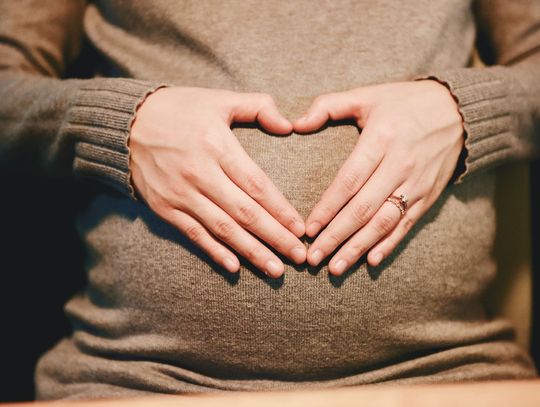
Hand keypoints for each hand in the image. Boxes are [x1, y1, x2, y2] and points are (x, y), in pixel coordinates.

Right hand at [129, 87, 305, 277]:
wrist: (126, 122)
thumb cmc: (180, 109)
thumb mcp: (219, 99)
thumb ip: (258, 106)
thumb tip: (288, 125)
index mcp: (217, 146)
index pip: (257, 185)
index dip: (281, 210)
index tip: (301, 229)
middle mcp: (200, 173)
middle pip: (245, 213)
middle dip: (275, 237)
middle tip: (299, 258)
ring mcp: (180, 194)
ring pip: (223, 229)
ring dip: (251, 252)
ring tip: (276, 270)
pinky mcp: (164, 208)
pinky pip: (194, 234)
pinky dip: (214, 252)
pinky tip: (235, 267)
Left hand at [293, 80, 464, 274]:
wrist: (458, 111)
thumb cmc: (404, 103)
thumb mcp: (366, 95)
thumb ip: (328, 106)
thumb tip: (295, 124)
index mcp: (381, 139)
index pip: (349, 180)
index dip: (327, 207)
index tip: (308, 229)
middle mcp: (400, 165)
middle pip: (363, 208)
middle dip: (336, 236)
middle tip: (313, 258)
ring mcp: (416, 183)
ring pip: (384, 222)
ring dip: (358, 248)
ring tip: (335, 268)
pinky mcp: (428, 196)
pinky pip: (407, 224)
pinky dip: (389, 244)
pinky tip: (371, 261)